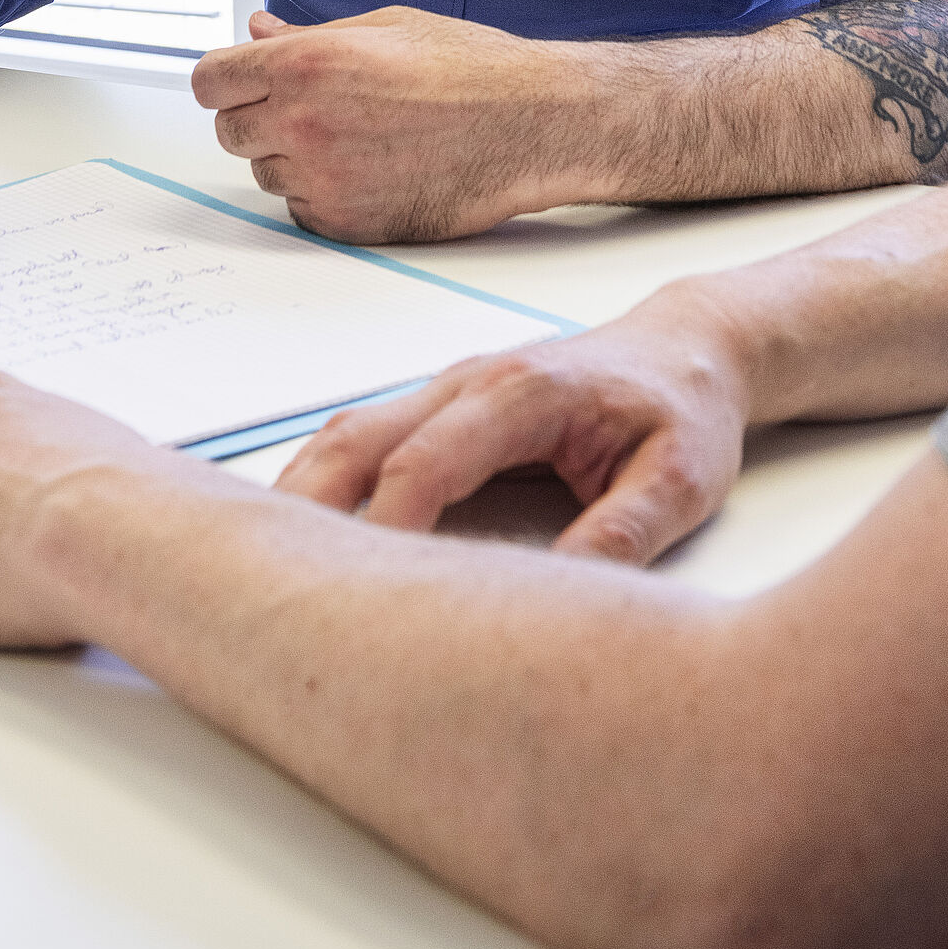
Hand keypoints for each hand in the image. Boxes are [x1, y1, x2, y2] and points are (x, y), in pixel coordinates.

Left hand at [192, 6, 585, 241]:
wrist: (530, 125)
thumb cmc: (470, 69)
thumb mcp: (384, 27)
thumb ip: (306, 35)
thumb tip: (258, 32)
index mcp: (305, 64)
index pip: (210, 81)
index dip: (228, 79)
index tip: (244, 82)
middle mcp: (302, 123)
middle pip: (230, 131)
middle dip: (259, 117)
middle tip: (314, 106)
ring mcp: (322, 179)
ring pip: (266, 173)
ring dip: (293, 157)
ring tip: (359, 135)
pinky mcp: (346, 224)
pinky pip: (301, 210)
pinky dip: (323, 194)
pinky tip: (372, 168)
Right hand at [276, 281, 753, 562]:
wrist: (688, 349)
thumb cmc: (684, 411)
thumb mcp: (681, 480)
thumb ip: (625, 532)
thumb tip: (561, 599)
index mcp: (523, 393)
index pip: (426, 462)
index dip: (384, 528)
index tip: (357, 595)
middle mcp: (469, 381)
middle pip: (357, 438)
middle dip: (305, 508)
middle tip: (268, 586)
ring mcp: (448, 388)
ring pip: (347, 433)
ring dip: (301, 494)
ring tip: (259, 570)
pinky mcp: (442, 406)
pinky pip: (363, 437)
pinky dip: (323, 482)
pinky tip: (301, 537)